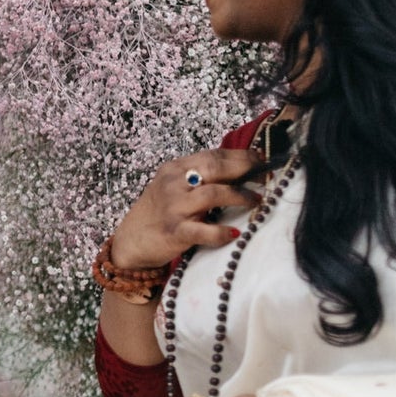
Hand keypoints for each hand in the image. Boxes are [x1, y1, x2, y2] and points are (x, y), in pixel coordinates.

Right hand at [108, 147, 265, 271]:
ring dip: (240, 196)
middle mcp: (173, 184)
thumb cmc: (159, 214)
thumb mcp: (174, 188)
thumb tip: (241, 170)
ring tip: (257, 200)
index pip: (212, 155)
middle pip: (214, 168)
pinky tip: (235, 233)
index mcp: (174, 169)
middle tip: (264, 176)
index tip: (262, 159)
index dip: (241, 156)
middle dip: (245, 169)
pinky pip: (203, 231)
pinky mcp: (175, 232)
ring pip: (213, 194)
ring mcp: (173, 208)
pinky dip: (221, 232)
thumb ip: (199, 178)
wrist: (131, 241)